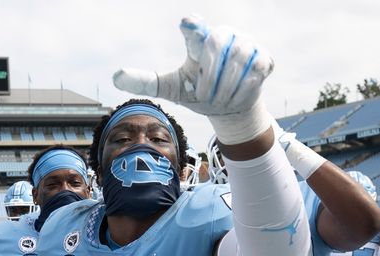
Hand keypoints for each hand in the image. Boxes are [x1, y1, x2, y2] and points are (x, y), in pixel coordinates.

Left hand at [113, 16, 272, 117]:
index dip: (193, 27)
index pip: (195, 30)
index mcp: (200, 40)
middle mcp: (225, 35)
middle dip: (209, 78)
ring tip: (218, 97)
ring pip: (236, 64)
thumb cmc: (197, 92)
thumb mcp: (170, 88)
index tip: (186, 23)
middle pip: (215, 51)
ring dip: (223, 88)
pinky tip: (236, 95)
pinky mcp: (264, 58)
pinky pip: (253, 75)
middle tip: (204, 93)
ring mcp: (247, 44)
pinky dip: (241, 92)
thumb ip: (145, 80)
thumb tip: (115, 77)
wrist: (228, 108)